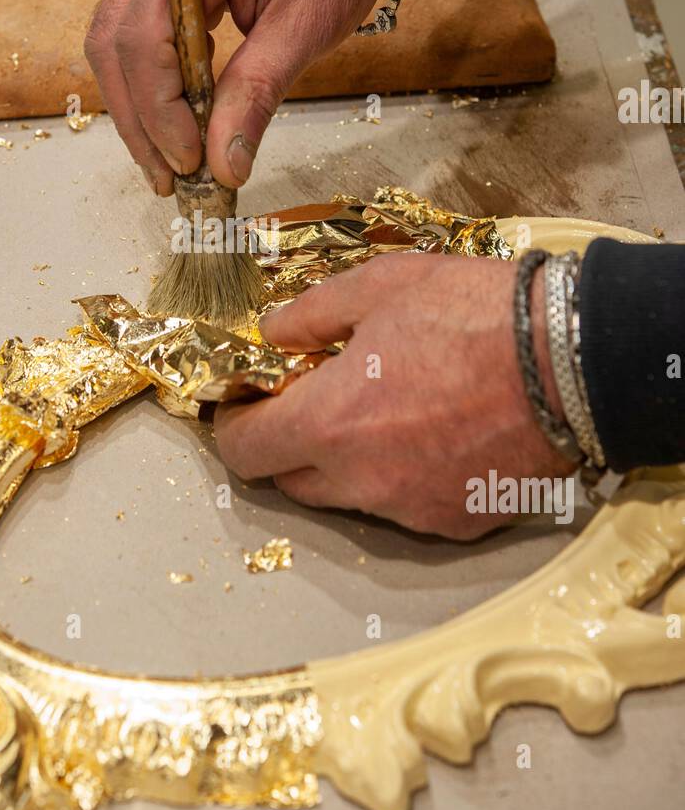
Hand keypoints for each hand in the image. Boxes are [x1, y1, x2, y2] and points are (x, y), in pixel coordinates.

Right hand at [85, 0, 398, 195]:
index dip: (159, 109)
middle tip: (169, 178)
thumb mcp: (305, 27)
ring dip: (136, 108)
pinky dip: (149, 85)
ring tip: (168, 163)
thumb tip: (225, 166)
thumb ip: (257, 93)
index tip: (190, 160)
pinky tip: (176, 122)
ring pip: (115, 43)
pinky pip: (135, 35)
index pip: (145, 37)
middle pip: (114, 43)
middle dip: (138, 120)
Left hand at [214, 254, 575, 538]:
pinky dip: (404, 477)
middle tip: (316, 401)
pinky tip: (434, 434)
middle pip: (290, 482)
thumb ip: (310, 314)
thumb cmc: (474, 315)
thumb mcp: (380, 286)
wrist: (575, 361)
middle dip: (289, 444)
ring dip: (349, 462)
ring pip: (350, 496)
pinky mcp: (456, 523)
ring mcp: (410, 510)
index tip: (246, 403)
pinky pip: (406, 507)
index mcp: (329, 423)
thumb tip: (272, 332)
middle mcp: (361, 481)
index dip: (234, 426)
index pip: (244, 452)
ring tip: (388, 411)